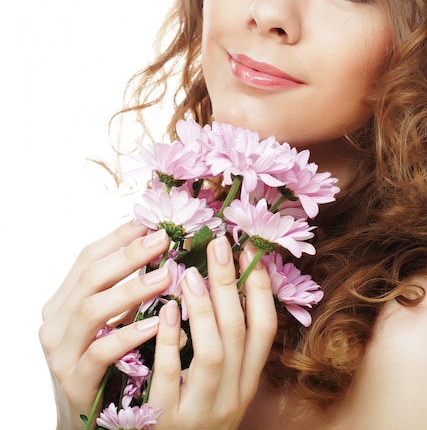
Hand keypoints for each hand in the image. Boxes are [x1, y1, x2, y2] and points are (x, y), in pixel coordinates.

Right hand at [39, 221, 170, 429]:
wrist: (88, 415)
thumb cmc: (108, 357)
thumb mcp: (113, 316)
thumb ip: (127, 283)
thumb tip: (158, 238)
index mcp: (64, 299)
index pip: (88, 256)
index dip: (120, 237)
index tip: (152, 221)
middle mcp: (55, 321)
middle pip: (90, 277)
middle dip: (129, 255)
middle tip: (164, 240)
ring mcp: (61, 351)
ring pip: (92, 310)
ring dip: (132, 289)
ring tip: (166, 277)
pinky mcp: (74, 379)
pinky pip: (101, 352)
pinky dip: (130, 334)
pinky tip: (158, 323)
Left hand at [147, 236, 277, 429]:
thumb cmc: (194, 416)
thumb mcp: (220, 383)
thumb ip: (224, 342)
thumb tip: (224, 283)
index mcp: (247, 380)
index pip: (266, 327)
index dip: (260, 286)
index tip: (249, 250)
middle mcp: (232, 394)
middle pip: (239, 331)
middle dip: (230, 283)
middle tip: (218, 244)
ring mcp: (202, 410)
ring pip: (213, 352)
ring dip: (204, 308)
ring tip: (188, 272)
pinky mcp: (167, 422)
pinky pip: (172, 376)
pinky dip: (170, 340)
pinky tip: (165, 310)